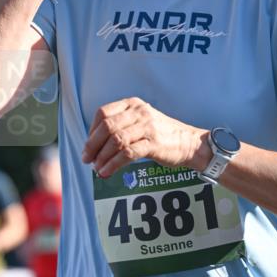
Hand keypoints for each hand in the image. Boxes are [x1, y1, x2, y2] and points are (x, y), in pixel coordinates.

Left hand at [82, 98, 208, 176]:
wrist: (189, 143)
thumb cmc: (162, 135)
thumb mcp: (141, 121)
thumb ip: (121, 126)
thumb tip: (95, 145)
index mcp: (133, 104)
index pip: (103, 113)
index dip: (92, 131)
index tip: (89, 146)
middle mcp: (139, 112)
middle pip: (107, 127)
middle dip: (93, 145)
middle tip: (87, 159)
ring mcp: (147, 127)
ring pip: (115, 141)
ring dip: (102, 157)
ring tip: (97, 169)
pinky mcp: (153, 143)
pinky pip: (127, 154)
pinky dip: (113, 164)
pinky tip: (108, 172)